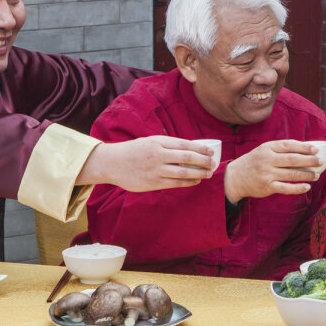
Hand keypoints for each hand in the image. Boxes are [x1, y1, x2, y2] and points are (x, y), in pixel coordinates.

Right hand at [77, 136, 216, 191]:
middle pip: (187, 158)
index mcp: (158, 142)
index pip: (185, 145)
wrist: (112, 163)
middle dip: (204, 161)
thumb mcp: (150, 141)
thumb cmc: (134, 151)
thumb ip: (167, 145)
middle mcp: (158, 155)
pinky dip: (188, 182)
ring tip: (208, 173)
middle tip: (214, 163)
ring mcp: (155, 170)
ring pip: (183, 172)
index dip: (200, 149)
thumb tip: (190, 148)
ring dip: (199, 173)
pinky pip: (175, 183)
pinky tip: (196, 181)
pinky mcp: (152, 183)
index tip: (211, 152)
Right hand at [224, 139, 322, 201]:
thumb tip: (305, 149)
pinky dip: (298, 188)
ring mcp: (267, 174)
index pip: (289, 145)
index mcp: (268, 148)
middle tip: (320, 162)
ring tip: (316, 175)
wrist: (235, 177)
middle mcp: (267, 160)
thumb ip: (281, 149)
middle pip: (292, 160)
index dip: (304, 147)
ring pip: (291, 174)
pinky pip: (286, 188)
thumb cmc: (255, 162)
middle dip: (309, 161)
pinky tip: (307, 187)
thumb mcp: (264, 150)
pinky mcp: (267, 187)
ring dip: (306, 175)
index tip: (316, 149)